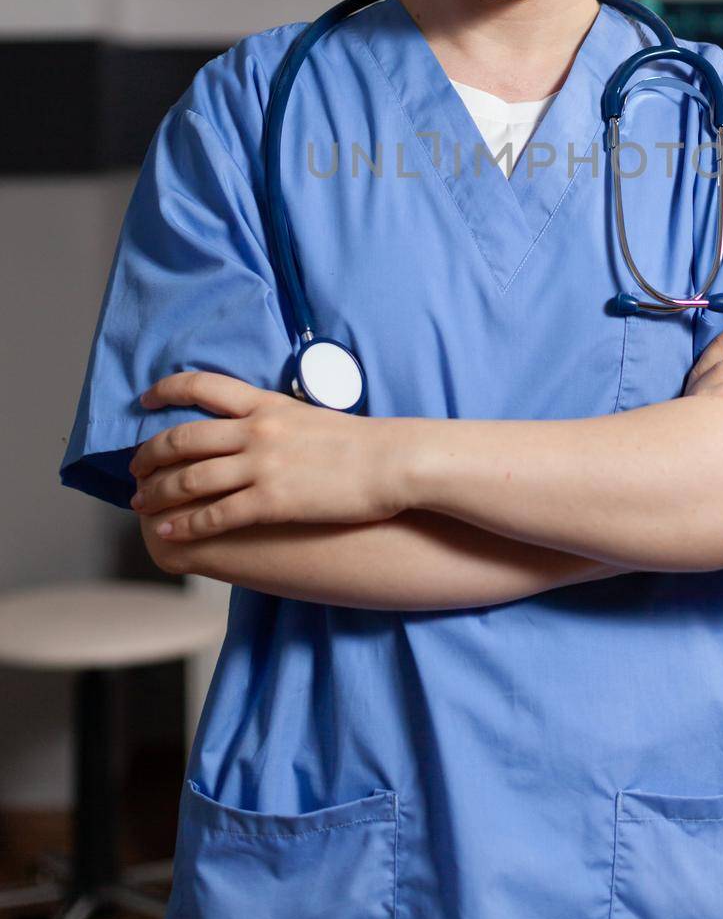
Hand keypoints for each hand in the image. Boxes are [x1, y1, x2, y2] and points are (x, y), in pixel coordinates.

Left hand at [127, 370, 409, 540]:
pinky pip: (216, 515)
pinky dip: (186, 524)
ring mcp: (262, 466)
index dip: (166, 391)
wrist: (392, 462)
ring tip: (141, 505)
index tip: (145, 401)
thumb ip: (277, 420)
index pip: (203, 386)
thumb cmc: (361, 443)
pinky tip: (169, 532)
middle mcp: (257, 430)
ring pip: (190, 478)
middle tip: (134, 469)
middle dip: (150, 454)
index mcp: (267, 404)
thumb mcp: (311, 416)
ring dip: (158, 492)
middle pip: (184, 437)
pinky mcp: (271, 502)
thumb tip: (256, 427)